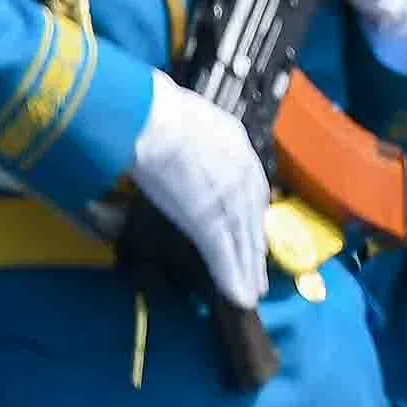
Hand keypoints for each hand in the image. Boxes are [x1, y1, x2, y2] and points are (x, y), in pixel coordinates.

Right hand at [130, 76, 274, 309]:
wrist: (148, 118)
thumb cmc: (150, 110)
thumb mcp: (182, 114)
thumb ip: (186, 134)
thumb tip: (168, 136)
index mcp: (234, 143)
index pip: (250, 186)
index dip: (251, 213)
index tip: (253, 231)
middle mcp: (240, 171)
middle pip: (251, 217)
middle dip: (255, 247)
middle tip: (258, 273)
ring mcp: (227, 197)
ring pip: (243, 240)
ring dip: (247, 269)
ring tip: (252, 292)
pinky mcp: (209, 219)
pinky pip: (224, 253)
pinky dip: (231, 276)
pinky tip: (240, 296)